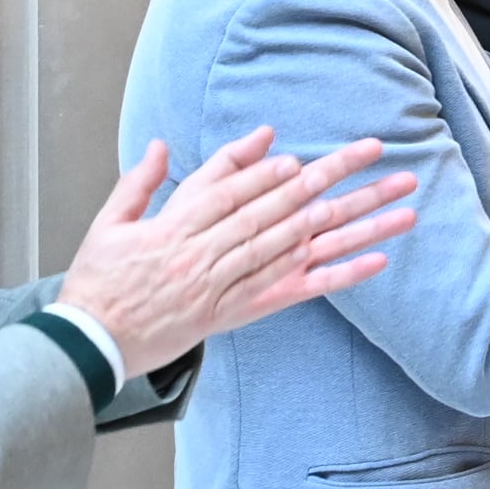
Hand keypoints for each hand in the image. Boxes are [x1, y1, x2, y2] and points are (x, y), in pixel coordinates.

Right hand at [57, 129, 420, 369]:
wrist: (90, 343)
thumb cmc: (99, 281)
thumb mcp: (108, 224)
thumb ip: (139, 182)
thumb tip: (162, 145)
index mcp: (176, 225)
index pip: (233, 191)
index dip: (268, 174)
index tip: (302, 158)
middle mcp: (208, 252)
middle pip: (281, 209)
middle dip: (332, 177)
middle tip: (375, 153)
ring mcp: (228, 284)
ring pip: (301, 244)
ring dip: (354, 222)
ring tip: (399, 204)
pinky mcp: (240, 312)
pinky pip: (298, 291)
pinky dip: (339, 276)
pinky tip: (376, 261)